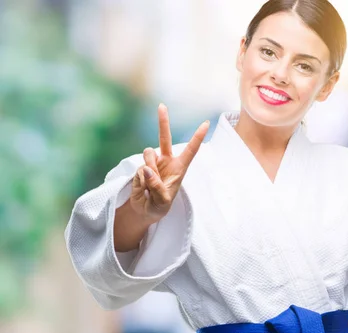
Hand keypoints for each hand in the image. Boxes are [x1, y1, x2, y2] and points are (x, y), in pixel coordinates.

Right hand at [130, 103, 209, 223]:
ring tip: (150, 186)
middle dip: (163, 122)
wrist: (145, 211)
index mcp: (180, 168)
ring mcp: (152, 163)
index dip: (197, 137)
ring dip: (149, 169)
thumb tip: (147, 169)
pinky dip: (141, 180)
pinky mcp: (141, 168)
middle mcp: (166, 162)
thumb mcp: (163, 201)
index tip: (206, 123)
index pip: (191, 150)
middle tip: (162, 106)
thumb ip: (156, 186)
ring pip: (148, 154)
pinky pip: (139, 169)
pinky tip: (143, 188)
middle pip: (164, 138)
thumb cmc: (160, 206)